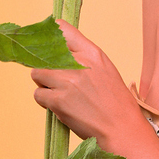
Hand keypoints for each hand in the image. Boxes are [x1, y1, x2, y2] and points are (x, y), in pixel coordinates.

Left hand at [30, 20, 148, 152]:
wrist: (122, 129)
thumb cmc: (115, 102)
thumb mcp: (105, 70)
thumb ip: (84, 59)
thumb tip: (58, 53)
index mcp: (92, 52)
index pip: (62, 29)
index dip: (49, 37)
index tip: (46, 47)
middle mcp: (79, 63)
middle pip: (44, 54)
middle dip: (45, 67)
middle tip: (54, 80)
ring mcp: (67, 81)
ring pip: (36, 74)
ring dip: (43, 84)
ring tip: (58, 94)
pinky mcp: (59, 101)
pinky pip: (38, 95)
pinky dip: (44, 102)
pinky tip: (58, 107)